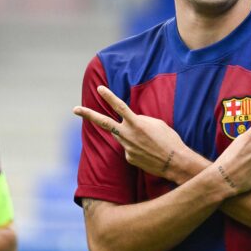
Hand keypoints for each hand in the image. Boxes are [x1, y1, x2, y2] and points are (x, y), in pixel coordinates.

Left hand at [74, 86, 194, 182]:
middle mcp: (127, 135)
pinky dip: (137, 147)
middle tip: (75, 109)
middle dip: (88, 115)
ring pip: (120, 136)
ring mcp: (126, 148)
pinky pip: (129, 148)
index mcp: (136, 123)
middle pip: (104, 122)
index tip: (99, 88)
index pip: (119, 106)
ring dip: (128, 134)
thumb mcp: (157, 123)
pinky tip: (149, 152)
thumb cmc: (169, 140)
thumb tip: (131, 121)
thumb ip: (140, 120)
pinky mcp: (128, 158)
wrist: (174, 162)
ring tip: (147, 140)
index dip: (109, 96)